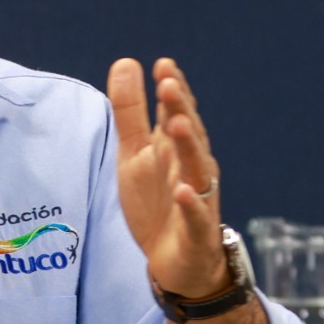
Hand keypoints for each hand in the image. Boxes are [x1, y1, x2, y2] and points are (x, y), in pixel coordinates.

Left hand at [109, 57, 229, 296]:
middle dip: (181, 110)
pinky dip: (191, 204)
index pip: (177, 113)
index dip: (172, 90)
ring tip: (178, 124)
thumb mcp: (134, 153)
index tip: (163, 65)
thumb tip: (125, 62)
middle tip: (168, 85)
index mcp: (174, 149)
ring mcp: (197, 199)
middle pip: (189, 135)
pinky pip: (195, 216)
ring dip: (190, 147)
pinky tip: (183, 191)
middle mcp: (190, 168)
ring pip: (197, 169)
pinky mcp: (195, 232)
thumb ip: (130, 111)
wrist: (174, 262)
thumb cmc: (157, 201)